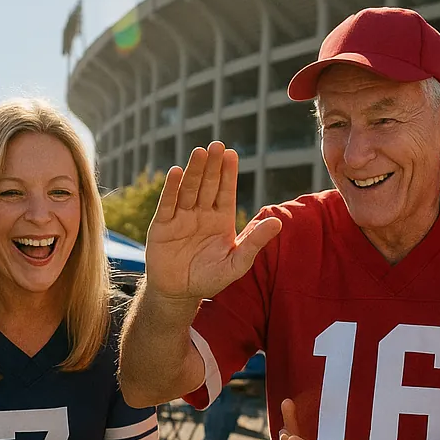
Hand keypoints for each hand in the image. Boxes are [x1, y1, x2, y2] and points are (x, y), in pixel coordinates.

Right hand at [145, 141, 281, 300]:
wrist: (179, 294)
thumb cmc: (209, 279)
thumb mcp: (236, 264)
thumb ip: (254, 243)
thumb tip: (278, 223)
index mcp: (220, 219)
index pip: (225, 191)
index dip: (228, 173)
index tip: (232, 154)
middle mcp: (200, 213)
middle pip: (207, 185)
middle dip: (212, 166)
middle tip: (217, 145)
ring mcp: (180, 218)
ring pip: (188, 190)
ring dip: (194, 171)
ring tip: (199, 152)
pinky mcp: (161, 226)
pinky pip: (167, 204)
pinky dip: (171, 189)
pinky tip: (175, 172)